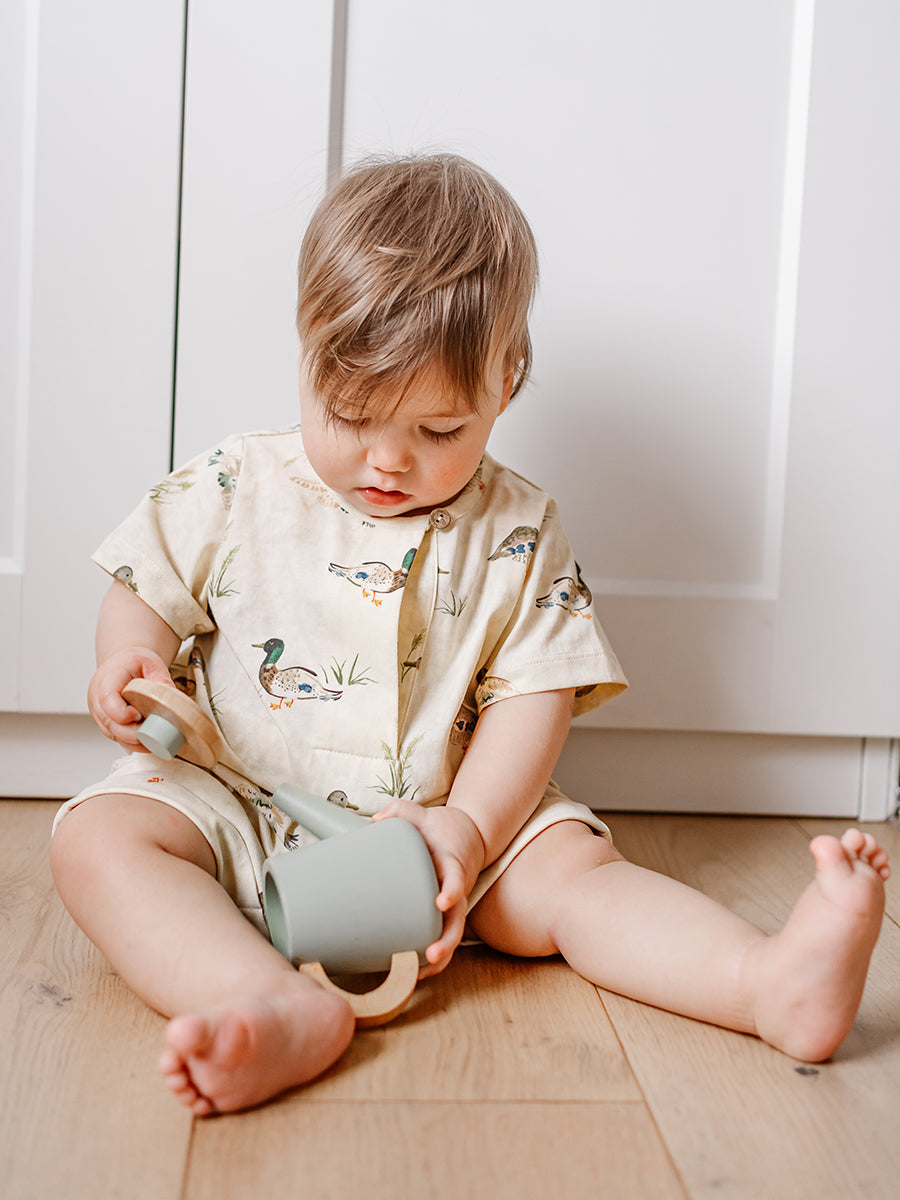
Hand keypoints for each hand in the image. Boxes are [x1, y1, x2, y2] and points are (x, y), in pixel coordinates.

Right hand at [87, 647, 176, 752]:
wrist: (121, 665)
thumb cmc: (132, 663)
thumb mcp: (150, 662)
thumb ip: (160, 678)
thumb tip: (172, 698)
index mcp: (106, 680)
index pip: (107, 700)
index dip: (122, 713)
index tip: (139, 716)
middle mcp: (97, 699)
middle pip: (109, 723)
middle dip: (132, 734)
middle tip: (153, 734)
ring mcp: (99, 713)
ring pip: (113, 734)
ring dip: (134, 741)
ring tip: (155, 740)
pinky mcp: (107, 723)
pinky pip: (117, 737)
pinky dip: (133, 743)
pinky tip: (149, 743)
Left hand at [372, 800, 485, 976]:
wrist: (468, 835)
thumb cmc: (441, 828)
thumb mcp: (425, 814)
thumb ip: (403, 811)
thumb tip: (377, 820)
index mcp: (453, 864)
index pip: (457, 880)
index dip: (453, 892)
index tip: (442, 902)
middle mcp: (456, 889)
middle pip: (458, 919)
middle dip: (446, 940)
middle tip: (430, 954)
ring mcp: (453, 904)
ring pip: (452, 935)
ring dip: (441, 956)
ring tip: (420, 973)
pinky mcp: (445, 913)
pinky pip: (443, 937)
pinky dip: (434, 958)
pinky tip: (416, 972)